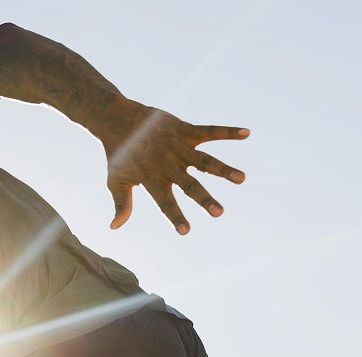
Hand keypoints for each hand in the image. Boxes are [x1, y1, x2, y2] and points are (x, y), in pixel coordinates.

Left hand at [97, 98, 248, 234]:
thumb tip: (114, 227)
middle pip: (188, 184)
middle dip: (204, 199)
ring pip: (204, 160)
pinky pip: (209, 130)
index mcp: (151, 179)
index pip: (164, 202)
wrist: (118, 119)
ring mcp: (177, 146)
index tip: (185, 232)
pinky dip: (228, 132)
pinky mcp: (184, 130)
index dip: (174, 216)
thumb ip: (121, 204)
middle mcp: (167, 164)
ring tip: (241, 178)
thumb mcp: (116, 180)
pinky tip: (246, 133)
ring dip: (223, 169)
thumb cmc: (119, 154)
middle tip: (219, 212)